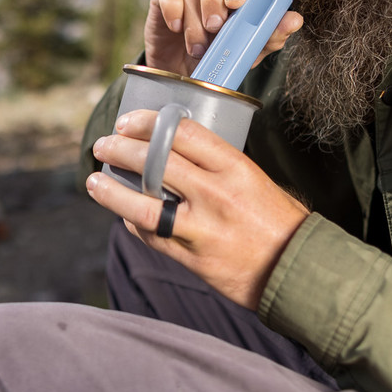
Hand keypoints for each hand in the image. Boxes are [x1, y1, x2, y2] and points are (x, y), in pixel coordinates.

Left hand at [85, 109, 308, 309]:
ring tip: (94, 181)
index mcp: (235, 168)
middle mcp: (215, 195)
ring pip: (143, 205)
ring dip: (112, 192)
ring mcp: (201, 229)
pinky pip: (152, 236)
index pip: (181, 133)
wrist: (297, 270)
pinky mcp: (192, 258)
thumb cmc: (278, 220)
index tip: (127, 121)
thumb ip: (216, 166)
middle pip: (154, 164)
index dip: (147, 122)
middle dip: (120, 150)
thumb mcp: (254, 179)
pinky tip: (124, 214)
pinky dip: (133, 222)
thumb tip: (174, 150)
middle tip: (103, 145)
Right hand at [144, 0, 303, 75]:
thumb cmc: (221, 57)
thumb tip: (295, 20)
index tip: (238, 2)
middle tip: (217, 24)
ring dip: (195, 19)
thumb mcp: (248, 52)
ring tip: (199, 47)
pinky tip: (176, 28)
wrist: (186, 76)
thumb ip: (271, 35)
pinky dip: (172, 8)